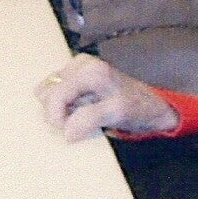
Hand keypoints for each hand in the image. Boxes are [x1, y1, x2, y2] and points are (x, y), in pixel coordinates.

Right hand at [36, 53, 176, 140]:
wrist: (151, 106)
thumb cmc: (137, 108)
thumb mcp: (118, 113)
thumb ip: (90, 119)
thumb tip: (66, 131)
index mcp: (88, 70)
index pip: (53, 97)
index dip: (57, 119)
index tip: (71, 134)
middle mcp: (79, 64)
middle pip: (46, 93)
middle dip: (57, 113)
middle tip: (78, 123)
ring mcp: (76, 68)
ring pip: (46, 92)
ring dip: (59, 110)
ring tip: (80, 116)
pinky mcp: (74, 75)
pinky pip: (53, 92)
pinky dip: (61, 106)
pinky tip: (77, 111)